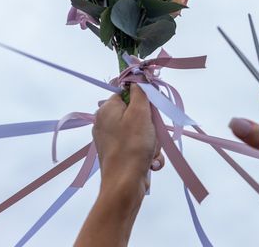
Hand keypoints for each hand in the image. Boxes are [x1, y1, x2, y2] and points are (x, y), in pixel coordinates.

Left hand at [93, 84, 164, 200]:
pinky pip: (139, 147)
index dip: (143, 94)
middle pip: (136, 111)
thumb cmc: (132, 146)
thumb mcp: (140, 112)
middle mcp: (105, 122)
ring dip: (153, 141)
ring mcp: (112, 140)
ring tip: (152, 151)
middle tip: (153, 132)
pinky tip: (151, 162)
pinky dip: (148, 154)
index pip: (126, 90)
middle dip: (151, 123)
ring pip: (142, 131)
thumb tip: (137, 73)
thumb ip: (140, 90)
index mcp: (106, 109)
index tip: (153, 103)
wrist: (125, 186)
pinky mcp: (119, 155)